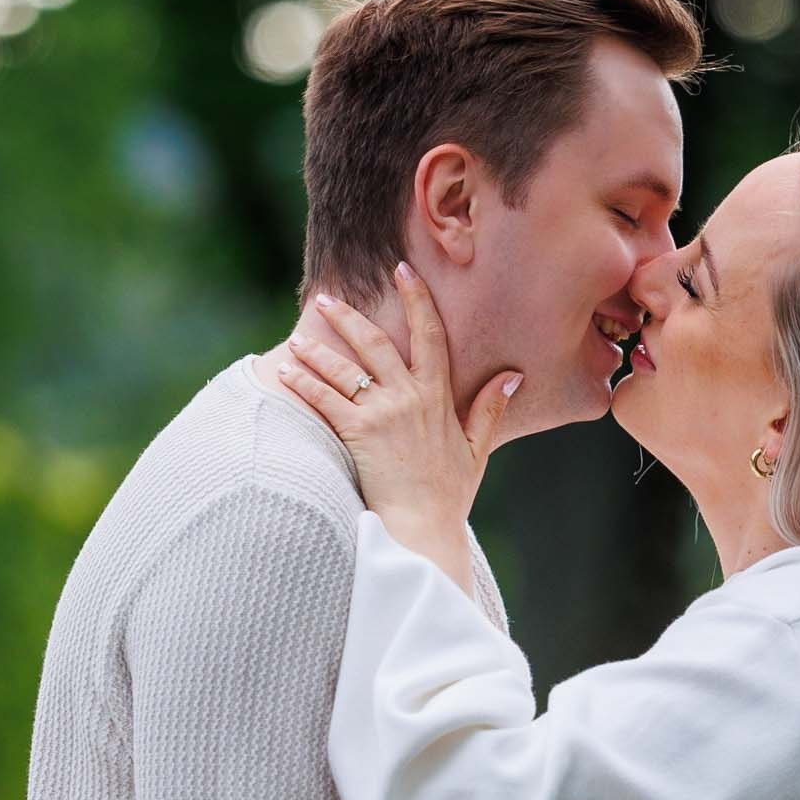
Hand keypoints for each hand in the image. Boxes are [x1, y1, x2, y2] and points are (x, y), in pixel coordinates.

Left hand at [279, 264, 520, 559]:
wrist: (425, 528)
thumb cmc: (449, 494)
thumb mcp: (476, 449)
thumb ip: (490, 408)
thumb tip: (513, 376)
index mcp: (438, 396)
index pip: (431, 335)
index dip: (417, 298)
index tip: (403, 270)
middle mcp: (410, 397)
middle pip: (377, 343)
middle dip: (350, 317)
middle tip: (327, 298)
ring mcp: (383, 414)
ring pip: (345, 369)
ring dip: (318, 349)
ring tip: (298, 335)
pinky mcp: (359, 434)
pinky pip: (326, 401)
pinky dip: (304, 383)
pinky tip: (286, 371)